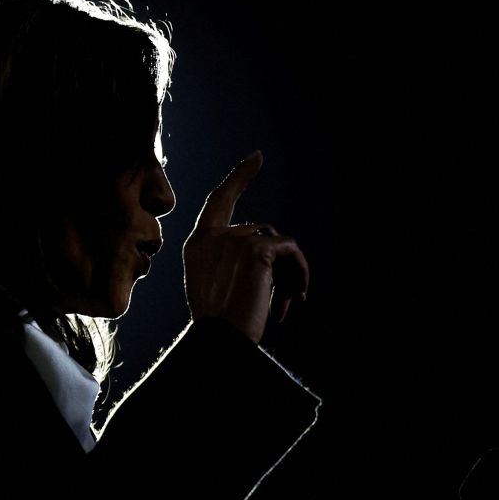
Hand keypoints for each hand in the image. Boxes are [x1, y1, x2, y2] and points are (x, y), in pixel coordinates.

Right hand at [183, 150, 309, 343]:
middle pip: (260, 232)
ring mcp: (234, 240)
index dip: (238, 177)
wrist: (220, 341)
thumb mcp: (215, 285)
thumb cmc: (220, 324)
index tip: (256, 158)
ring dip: (288, 272)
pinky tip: (298, 294)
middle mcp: (213, 236)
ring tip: (285, 304)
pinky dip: (300, 271)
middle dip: (276, 264)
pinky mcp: (257, 249)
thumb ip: (231, 260)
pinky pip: (291, 249)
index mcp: (198, 244)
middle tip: (282, 300)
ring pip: (278, 243)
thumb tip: (269, 249)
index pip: (219, 200)